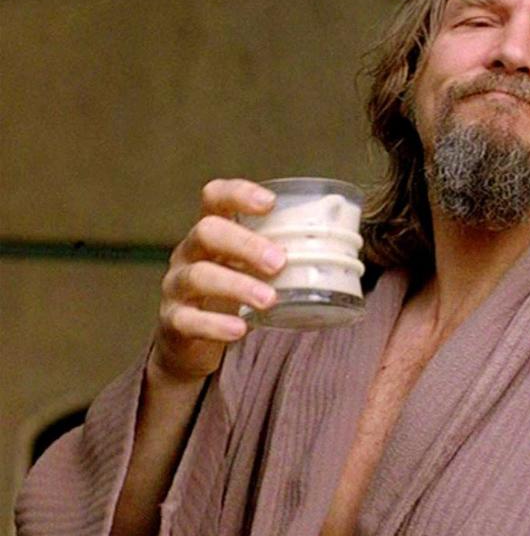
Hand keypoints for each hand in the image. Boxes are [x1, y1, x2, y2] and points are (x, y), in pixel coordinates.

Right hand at [149, 179, 285, 384]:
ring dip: (237, 285)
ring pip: (198, 276)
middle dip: (245, 244)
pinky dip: (215, 325)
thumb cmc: (234, 294)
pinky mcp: (173, 322)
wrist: (191, 342)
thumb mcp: (253, 269)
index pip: (214, 197)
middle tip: (279, 262)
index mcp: (213, 232)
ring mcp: (177, 287)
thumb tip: (349, 238)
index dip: (239, 193)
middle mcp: (189, 252)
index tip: (270, 202)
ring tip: (269, 300)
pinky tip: (240, 330)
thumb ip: (284, 252)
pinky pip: (188, 320)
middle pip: (207, 232)